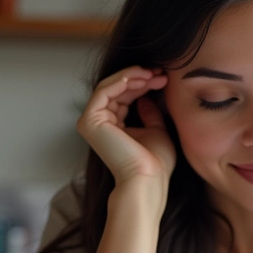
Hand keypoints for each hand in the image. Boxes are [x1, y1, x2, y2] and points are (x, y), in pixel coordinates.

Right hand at [77, 66, 174, 187]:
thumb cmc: (155, 163)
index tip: (162, 78)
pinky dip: (122, 80)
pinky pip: (104, 90)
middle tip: (160, 72)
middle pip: (117, 89)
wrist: (148, 179)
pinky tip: (140, 77)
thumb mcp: (157, 131)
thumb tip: (145, 97)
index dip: (143, 83)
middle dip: (140, 77)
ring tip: (153, 74)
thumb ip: (149, 113)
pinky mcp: (90, 121)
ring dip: (133, 76)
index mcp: (113, 127)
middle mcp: (99, 124)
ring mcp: (92, 122)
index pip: (125, 96)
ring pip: (110, 86)